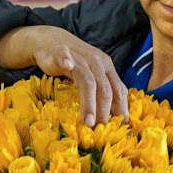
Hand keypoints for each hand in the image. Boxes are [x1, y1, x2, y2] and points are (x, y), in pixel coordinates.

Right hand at [0, 26, 128, 125]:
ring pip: (87, 80)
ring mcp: (79, 57)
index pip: (119, 90)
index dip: (120, 109)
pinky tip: (66, 65)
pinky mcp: (60, 52)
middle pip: (105, 89)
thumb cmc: (74, 63)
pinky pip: (64, 56)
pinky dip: (66, 60)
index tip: (118, 128)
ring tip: (88, 121)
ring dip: (89, 103)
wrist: (52, 41)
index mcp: (107, 68)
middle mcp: (96, 62)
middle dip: (104, 112)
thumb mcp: (93, 75)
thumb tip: (113, 116)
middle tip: (101, 131)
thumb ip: (102, 91)